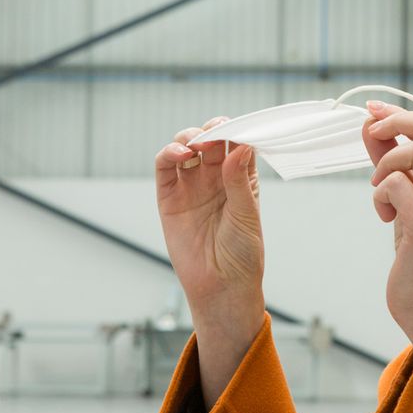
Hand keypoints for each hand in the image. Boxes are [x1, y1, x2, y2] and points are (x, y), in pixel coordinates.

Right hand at [155, 116, 264, 326]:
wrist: (220, 286)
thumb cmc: (242, 254)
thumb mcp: (246, 215)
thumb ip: (240, 181)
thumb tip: (241, 147)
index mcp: (241, 178)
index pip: (237, 143)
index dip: (236, 131)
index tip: (237, 127)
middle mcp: (216, 178)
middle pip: (210, 140)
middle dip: (212, 130)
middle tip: (214, 133)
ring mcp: (192, 186)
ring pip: (186, 147)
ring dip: (189, 137)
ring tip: (195, 144)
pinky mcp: (169, 197)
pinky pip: (165, 167)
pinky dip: (169, 153)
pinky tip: (181, 154)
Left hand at [361, 101, 412, 354]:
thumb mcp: (412, 198)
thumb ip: (395, 160)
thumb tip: (370, 125)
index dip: (402, 114)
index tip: (373, 113)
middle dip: (394, 122)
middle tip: (370, 135)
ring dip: (385, 164)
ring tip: (380, 190)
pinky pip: (395, 184)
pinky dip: (379, 195)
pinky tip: (386, 217)